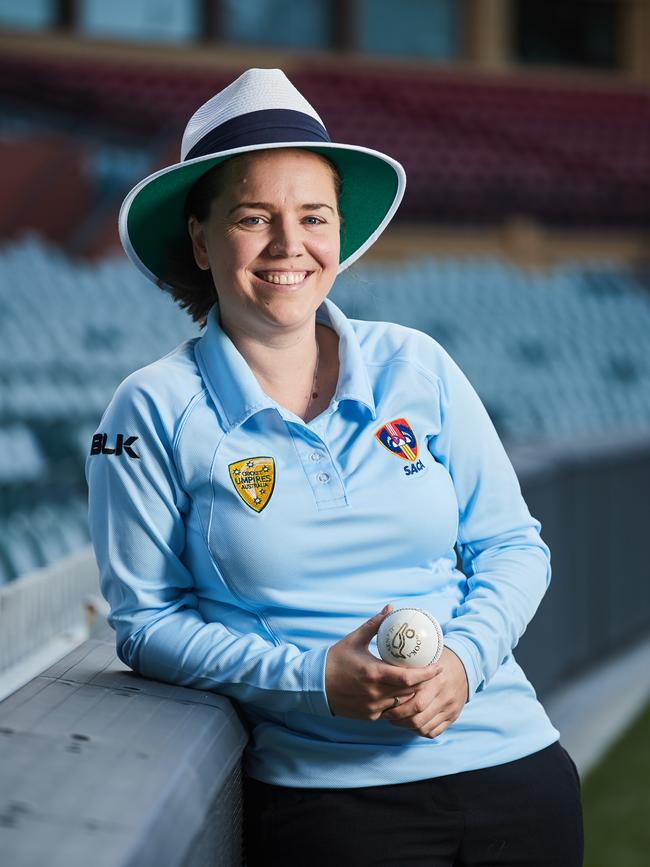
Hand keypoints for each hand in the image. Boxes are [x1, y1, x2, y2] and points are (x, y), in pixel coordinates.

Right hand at [325, 605, 441, 719]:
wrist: (315, 685)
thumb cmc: (335, 660)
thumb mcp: (355, 639)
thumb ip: (375, 624)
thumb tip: (390, 608)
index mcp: (373, 673)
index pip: (408, 678)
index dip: (427, 674)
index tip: (438, 666)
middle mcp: (374, 693)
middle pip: (410, 692)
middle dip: (425, 683)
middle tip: (435, 673)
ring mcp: (372, 708)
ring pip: (403, 704)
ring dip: (413, 694)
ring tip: (423, 683)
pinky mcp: (369, 716)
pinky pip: (392, 711)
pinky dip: (399, 703)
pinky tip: (404, 694)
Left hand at [380, 646, 468, 738]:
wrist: (465, 665)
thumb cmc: (438, 659)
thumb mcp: (426, 658)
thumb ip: (410, 667)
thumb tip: (383, 670)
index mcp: (437, 681)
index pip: (416, 704)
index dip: (397, 709)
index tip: (385, 705)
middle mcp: (445, 697)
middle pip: (417, 719)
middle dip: (398, 720)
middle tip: (386, 715)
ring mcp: (450, 709)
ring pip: (424, 728)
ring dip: (406, 727)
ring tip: (396, 720)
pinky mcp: (453, 717)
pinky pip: (433, 732)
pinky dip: (419, 731)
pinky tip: (410, 723)